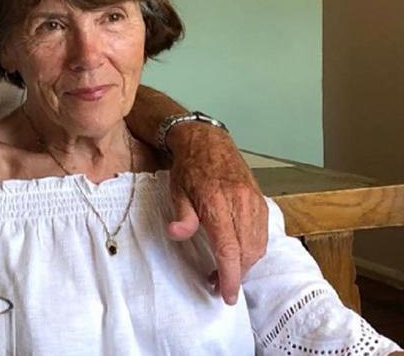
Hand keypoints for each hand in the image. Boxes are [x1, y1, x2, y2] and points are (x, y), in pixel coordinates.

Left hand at [166, 123, 267, 304]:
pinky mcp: (261, 201)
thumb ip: (181, 215)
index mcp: (217, 202)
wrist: (209, 142)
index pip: (229, 249)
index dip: (229, 276)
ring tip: (225, 271)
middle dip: (235, 275)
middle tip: (217, 284)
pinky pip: (262, 234)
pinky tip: (238, 253)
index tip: (226, 296)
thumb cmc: (189, 169)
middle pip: (247, 252)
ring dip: (245, 265)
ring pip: (258, 245)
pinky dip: (253, 249)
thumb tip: (177, 234)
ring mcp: (254, 202)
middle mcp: (241, 203)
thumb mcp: (176, 190)